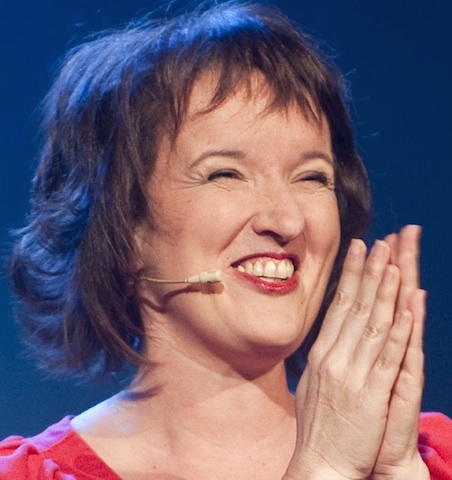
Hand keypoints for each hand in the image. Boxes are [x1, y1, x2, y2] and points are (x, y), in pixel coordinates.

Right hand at [284, 228, 423, 479]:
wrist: (319, 465)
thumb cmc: (318, 427)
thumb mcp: (312, 383)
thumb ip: (324, 356)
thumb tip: (330, 334)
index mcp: (321, 354)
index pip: (338, 306)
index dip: (350, 275)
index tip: (359, 249)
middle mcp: (334, 357)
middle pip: (353, 307)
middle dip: (368, 272)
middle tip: (379, 242)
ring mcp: (351, 374)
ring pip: (371, 324)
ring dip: (383, 291)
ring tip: (392, 262)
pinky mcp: (370, 394)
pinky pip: (386, 355)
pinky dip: (397, 328)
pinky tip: (405, 306)